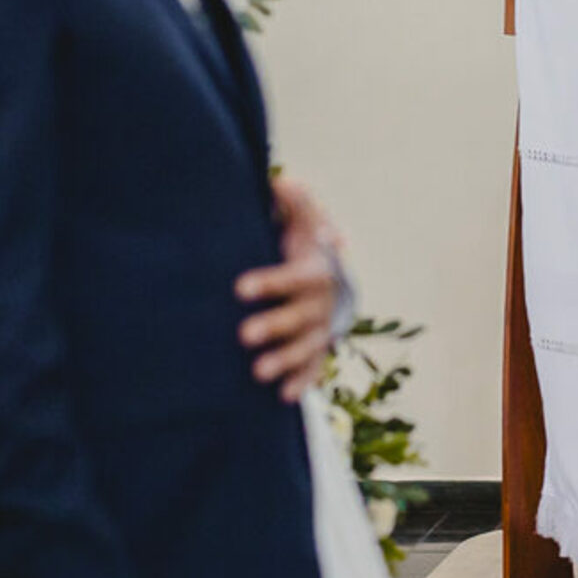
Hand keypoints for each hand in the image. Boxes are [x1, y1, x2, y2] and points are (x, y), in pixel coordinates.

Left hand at [236, 176, 341, 402]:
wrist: (337, 278)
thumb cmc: (310, 245)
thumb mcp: (305, 220)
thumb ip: (294, 202)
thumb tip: (279, 181)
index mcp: (316, 270)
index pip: (294, 277)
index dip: (270, 283)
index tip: (240, 287)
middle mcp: (322, 302)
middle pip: (301, 316)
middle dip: (274, 326)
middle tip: (243, 335)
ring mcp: (323, 328)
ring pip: (307, 347)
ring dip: (285, 360)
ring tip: (257, 373)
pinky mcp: (320, 348)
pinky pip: (315, 367)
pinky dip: (302, 381)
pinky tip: (284, 396)